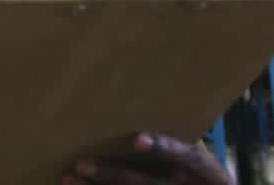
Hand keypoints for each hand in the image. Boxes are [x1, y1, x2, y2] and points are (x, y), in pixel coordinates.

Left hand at [64, 133, 231, 184]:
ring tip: (69, 178)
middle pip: (146, 181)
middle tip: (81, 164)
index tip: (137, 139)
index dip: (163, 147)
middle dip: (113, 173)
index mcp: (205, 170)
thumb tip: (137, 97)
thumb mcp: (198, 157)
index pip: (185, 155)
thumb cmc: (200, 170)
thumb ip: (173, 139)